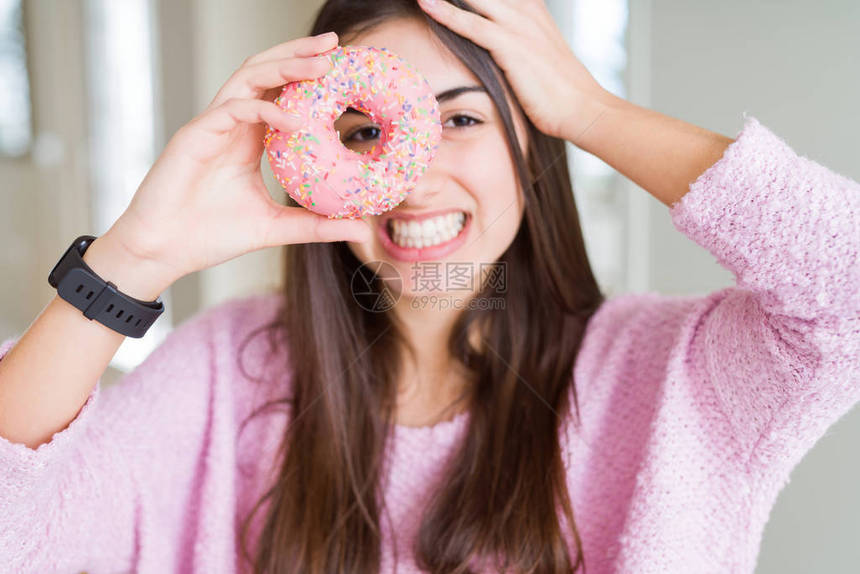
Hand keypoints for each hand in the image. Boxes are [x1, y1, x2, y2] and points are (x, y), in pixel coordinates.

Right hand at [103, 32, 372, 287]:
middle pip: (266, 72)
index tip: (343, 67)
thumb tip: (362, 228)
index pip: (280, 91)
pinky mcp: (195, 135)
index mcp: (248, 137)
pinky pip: (233, 110)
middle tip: (334, 44)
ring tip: (322, 64)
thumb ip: (316, 224)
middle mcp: (231, 123)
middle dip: (299, 54)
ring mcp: (212, 125)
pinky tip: (294, 120)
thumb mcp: (275, 227)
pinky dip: (264, 109)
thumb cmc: (210, 235)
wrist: (164, 251)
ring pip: (249, 78)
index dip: (308, 75)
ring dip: (286, 66)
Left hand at [416, 0, 611, 142]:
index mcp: (532, 9)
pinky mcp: (511, 47)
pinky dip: (445, 13)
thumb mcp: (539, 56)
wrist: (583, 108)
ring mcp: (518, 26)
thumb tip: (499, 53)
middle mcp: (525, 11)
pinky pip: (471, 25)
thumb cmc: (561, 91)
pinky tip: (426, 3)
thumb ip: (517, 45)